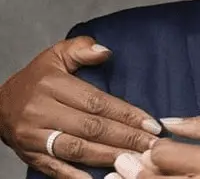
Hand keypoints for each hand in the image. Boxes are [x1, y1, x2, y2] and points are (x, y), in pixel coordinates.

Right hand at [0, 37, 160, 177]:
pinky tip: (99, 178)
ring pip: (77, 149)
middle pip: (92, 127)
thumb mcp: (55, 56)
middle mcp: (42, 111)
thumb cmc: (35, 80)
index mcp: (53, 85)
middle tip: (153, 145)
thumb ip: (81, 49)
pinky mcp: (30, 155)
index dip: (126, 114)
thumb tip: (105, 51)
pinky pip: (55, 167)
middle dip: (126, 138)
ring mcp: (34, 136)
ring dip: (109, 156)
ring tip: (136, 160)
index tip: (151, 123)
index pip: (97, 102)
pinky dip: (76, 175)